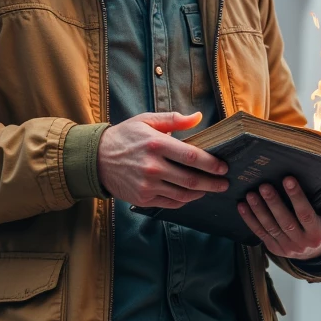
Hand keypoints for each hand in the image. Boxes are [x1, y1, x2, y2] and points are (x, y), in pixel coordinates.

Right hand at [97, 111, 228, 206]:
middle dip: (212, 183)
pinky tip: (191, 195)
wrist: (96, 159)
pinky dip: (184, 200)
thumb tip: (198, 117)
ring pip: (182, 194)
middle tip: (224, 183)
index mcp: (156, 144)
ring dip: (200, 193)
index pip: (191, 157)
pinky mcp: (143, 199)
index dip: (211, 164)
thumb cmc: (125, 137)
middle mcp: (152, 167)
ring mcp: (147, 185)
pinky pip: (170, 203)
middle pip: (191, 179)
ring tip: (210, 189)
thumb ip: (174, 119)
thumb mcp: (146, 120)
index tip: (223, 167)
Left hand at [238, 177, 320, 260]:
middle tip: (264, 185)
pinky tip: (242, 206)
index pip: (305, 213)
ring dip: (259, 211)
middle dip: (273, 203)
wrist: (317, 257)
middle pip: (285, 221)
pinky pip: (260, 233)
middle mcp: (301, 242)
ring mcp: (286, 247)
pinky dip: (250, 220)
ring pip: (270, 227)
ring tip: (251, 194)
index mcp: (317, 233)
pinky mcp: (274, 249)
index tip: (287, 179)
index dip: (296, 197)